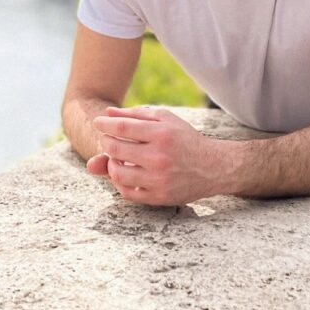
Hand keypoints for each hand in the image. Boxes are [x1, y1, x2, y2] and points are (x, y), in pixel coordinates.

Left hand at [87, 105, 220, 205]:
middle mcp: (159, 157)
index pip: (122, 127)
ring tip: (115, 157)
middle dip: (106, 142)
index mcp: (161, 134)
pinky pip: (127, 193)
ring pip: (118, 173)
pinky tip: (123, 172)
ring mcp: (158, 179)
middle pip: (116, 149)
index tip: (98, 122)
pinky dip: (119, 182)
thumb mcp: (166, 119)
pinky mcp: (159, 197)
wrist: (212, 167)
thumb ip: (137, 114)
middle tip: (106, 139)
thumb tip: (108, 112)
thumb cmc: (184, 139)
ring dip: (110, 163)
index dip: (105, 124)